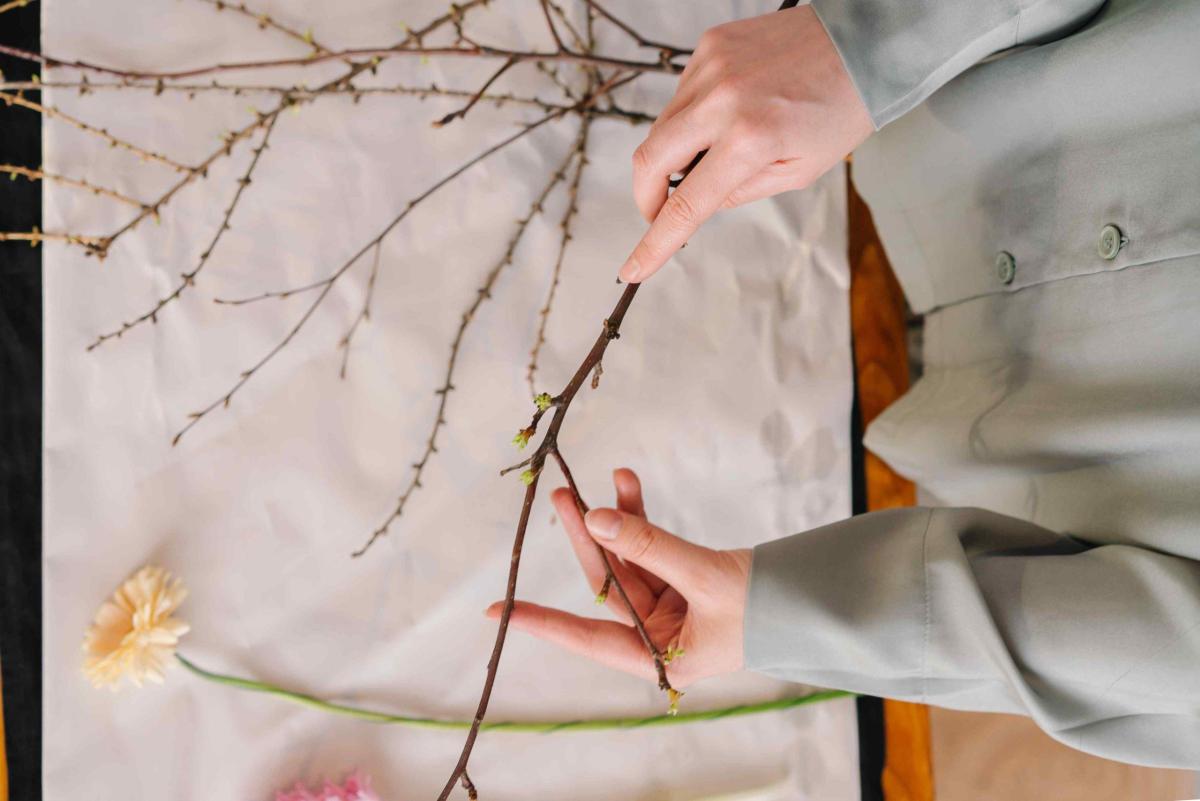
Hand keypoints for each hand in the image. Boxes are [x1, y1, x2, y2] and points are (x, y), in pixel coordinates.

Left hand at [485, 467, 751, 687]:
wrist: (814, 602)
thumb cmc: (765, 608)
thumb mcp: (704, 576)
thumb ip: (649, 546)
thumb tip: (596, 518)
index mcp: (658, 659)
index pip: (587, 640)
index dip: (542, 623)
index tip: (498, 611)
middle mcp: (657, 637)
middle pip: (608, 585)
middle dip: (587, 540)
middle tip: (563, 499)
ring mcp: (669, 608)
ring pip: (627, 559)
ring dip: (615, 519)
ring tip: (601, 478)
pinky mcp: (683, 582)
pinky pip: (652, 548)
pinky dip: (641, 518)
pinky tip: (628, 485)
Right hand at [619, 4, 872, 282]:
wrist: (863, 43)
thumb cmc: (841, 110)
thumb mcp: (798, 171)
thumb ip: (739, 192)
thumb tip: (694, 203)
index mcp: (751, 139)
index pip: (685, 204)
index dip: (653, 243)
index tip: (632, 270)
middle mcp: (722, 99)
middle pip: (648, 159)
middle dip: (646, 197)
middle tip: (662, 213)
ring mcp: (711, 67)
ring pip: (662, 126)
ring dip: (673, 153)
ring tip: (715, 153)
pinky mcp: (710, 45)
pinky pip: (681, 95)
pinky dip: (691, 118)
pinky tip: (725, 116)